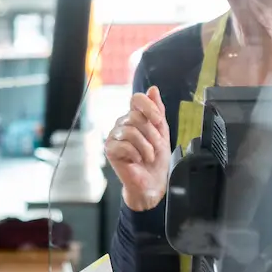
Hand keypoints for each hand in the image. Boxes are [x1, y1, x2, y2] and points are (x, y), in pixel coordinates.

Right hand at [105, 86, 172, 211]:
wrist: (152, 182)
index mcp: (134, 116)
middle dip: (152, 134)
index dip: (149, 107)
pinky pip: (124, 145)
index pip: (136, 99)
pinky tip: (137, 160)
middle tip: (155, 147)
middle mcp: (122, 123)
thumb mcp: (162, 132)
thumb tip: (153, 89)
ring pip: (131, 131)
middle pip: (136, 117)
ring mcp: (114, 136)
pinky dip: (136, 155)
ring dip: (146, 147)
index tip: (159, 121)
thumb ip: (157, 111)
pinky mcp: (109, 149)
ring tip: (148, 156)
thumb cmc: (157, 158)